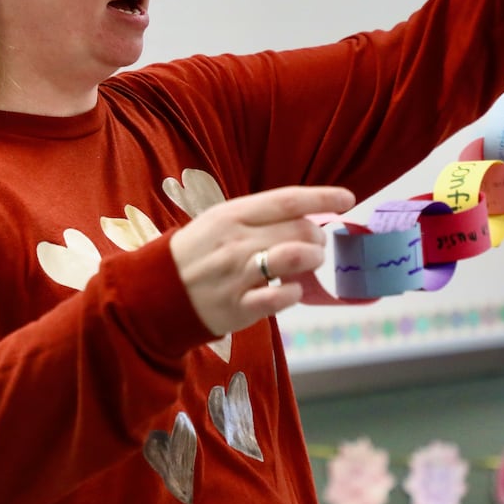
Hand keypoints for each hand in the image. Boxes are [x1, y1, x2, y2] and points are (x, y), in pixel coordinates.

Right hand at [169, 185, 354, 337]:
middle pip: (298, 229)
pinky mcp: (239, 306)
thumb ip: (258, 217)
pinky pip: (281, 296)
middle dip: (318, 236)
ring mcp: (238, 274)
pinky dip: (294, 292)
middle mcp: (236, 241)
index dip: (323, 197)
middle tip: (316, 244)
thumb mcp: (219, 222)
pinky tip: (291, 290)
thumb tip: (306, 216)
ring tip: (310, 263)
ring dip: (312, 259)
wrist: (155, 292)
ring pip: (294, 257)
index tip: (347, 198)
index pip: (287, 199)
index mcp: (231, 215)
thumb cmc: (196, 253)